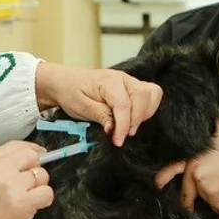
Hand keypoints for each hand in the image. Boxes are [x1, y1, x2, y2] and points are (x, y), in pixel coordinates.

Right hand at [0, 142, 53, 218]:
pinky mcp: (23, 202)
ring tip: (27, 197)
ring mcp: (13, 185)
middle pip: (32, 157)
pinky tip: (33, 205)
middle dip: (35, 169)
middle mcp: (1, 169)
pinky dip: (44, 199)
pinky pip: (46, 193)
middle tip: (29, 183)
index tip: (39, 154)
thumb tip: (29, 162)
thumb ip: (2, 166)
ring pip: (41, 175)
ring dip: (38, 186)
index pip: (16, 146)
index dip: (32, 149)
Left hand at [35, 63, 162, 146]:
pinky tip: (133, 118)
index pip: (123, 104)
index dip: (123, 125)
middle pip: (143, 96)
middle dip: (136, 119)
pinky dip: (147, 108)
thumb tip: (113, 129)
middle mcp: (123, 77)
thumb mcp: (80, 107)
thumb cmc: (71, 93)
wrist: (66, 83)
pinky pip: (151, 94)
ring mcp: (130, 81)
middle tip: (123, 135)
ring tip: (128, 127)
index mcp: (108, 80)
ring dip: (144, 113)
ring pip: (151, 94)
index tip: (118, 141)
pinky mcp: (133, 87)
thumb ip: (99, 115)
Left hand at [154, 120, 218, 212]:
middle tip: (195, 202)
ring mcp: (203, 183)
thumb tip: (203, 112)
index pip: (171, 169)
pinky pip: (215, 205)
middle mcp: (194, 169)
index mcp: (193, 154)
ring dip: (213, 195)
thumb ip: (210, 126)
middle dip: (189, 198)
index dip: (163, 178)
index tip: (158, 185)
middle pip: (188, 189)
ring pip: (204, 196)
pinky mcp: (215, 196)